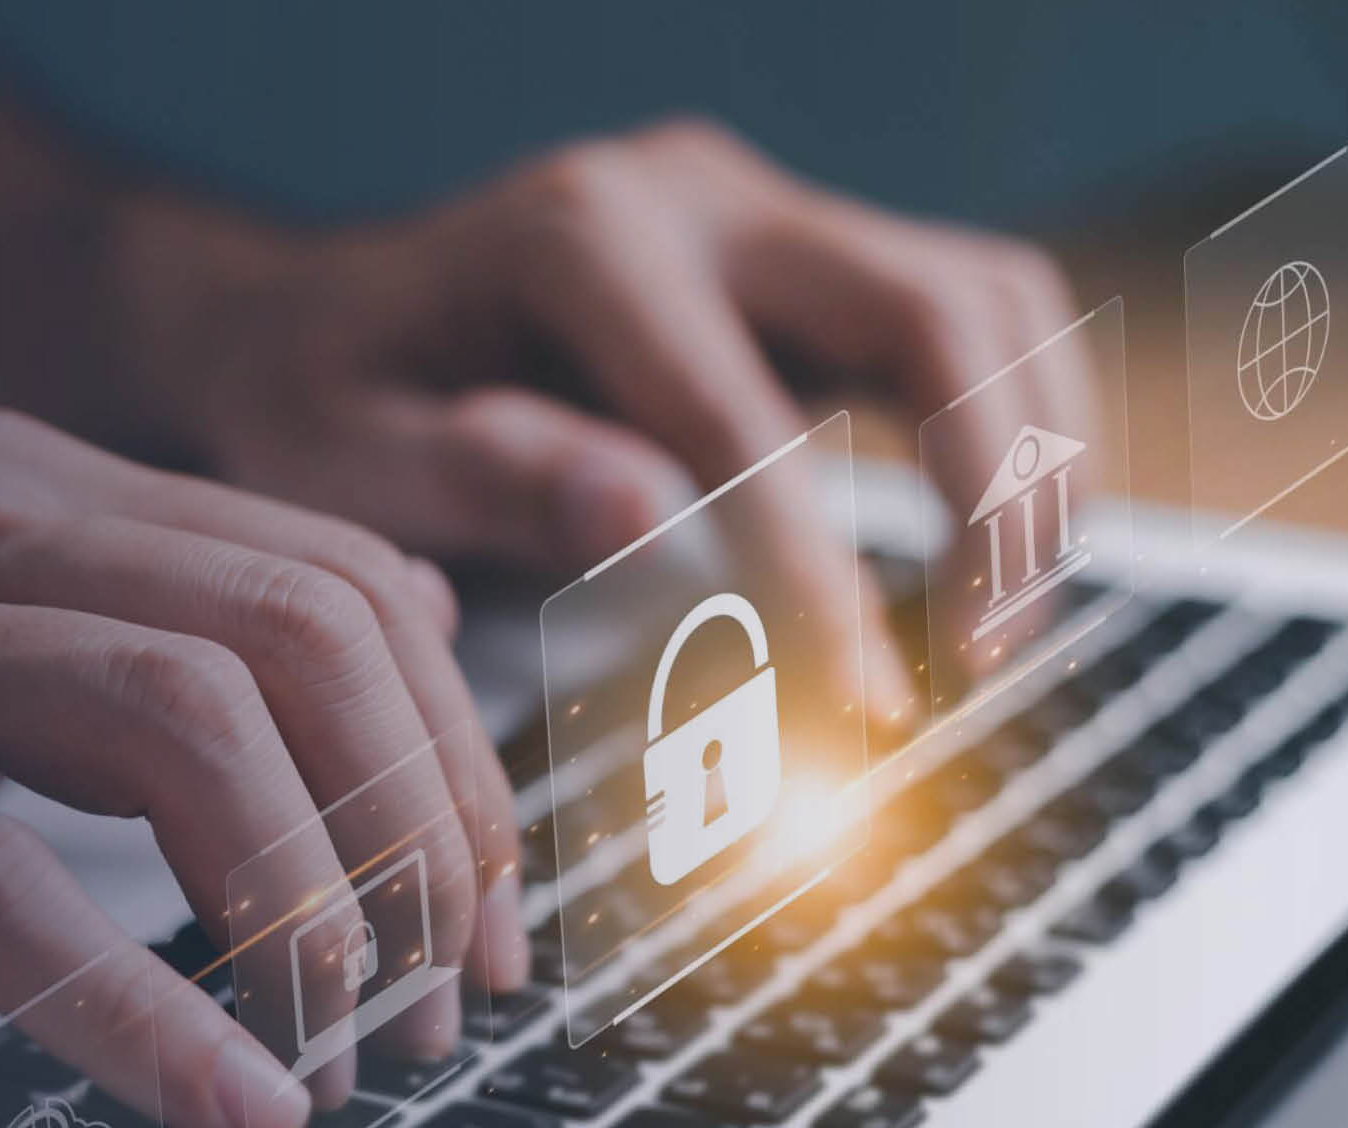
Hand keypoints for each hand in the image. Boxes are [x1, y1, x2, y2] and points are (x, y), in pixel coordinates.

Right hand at [0, 410, 524, 1127]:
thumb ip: (107, 657)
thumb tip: (346, 764)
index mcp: (15, 482)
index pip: (333, 576)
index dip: (453, 750)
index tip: (489, 904)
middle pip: (298, 636)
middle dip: (421, 830)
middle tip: (440, 994)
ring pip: (181, 727)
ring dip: (310, 908)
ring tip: (344, 1043)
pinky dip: (139, 1010)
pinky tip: (221, 1100)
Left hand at [122, 118, 1088, 720]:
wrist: (311, 315)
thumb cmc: (313, 399)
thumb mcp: (340, 454)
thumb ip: (481, 477)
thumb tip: (650, 514)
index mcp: (582, 236)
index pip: (748, 419)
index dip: (821, 575)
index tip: (864, 711)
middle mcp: (698, 195)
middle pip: (938, 304)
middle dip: (995, 486)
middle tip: (980, 658)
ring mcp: (765, 214)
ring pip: (991, 294)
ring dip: (1036, 456)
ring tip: (999, 625)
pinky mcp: (805, 261)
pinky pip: (972, 316)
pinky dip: (1018, 428)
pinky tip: (987, 553)